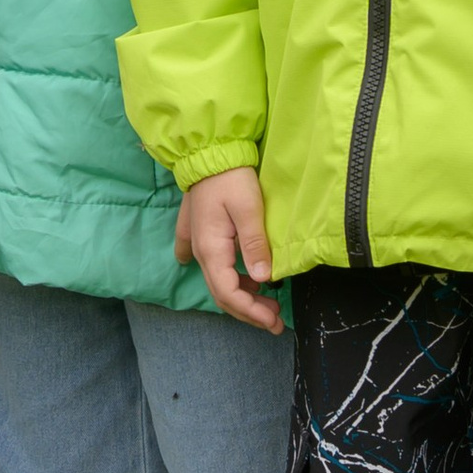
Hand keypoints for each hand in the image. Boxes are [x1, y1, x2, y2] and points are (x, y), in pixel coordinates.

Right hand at [176, 164, 282, 331]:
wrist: (207, 152)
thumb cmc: (230, 177)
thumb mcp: (248, 209)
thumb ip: (255, 244)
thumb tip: (264, 279)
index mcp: (212, 249)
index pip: (229, 293)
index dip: (251, 311)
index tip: (274, 320)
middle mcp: (201, 252)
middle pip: (222, 294)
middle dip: (249, 312)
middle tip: (276, 320)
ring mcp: (197, 244)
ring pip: (218, 282)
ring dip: (241, 296)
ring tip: (267, 301)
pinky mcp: (198, 235)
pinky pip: (210, 267)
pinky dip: (228, 280)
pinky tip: (241, 280)